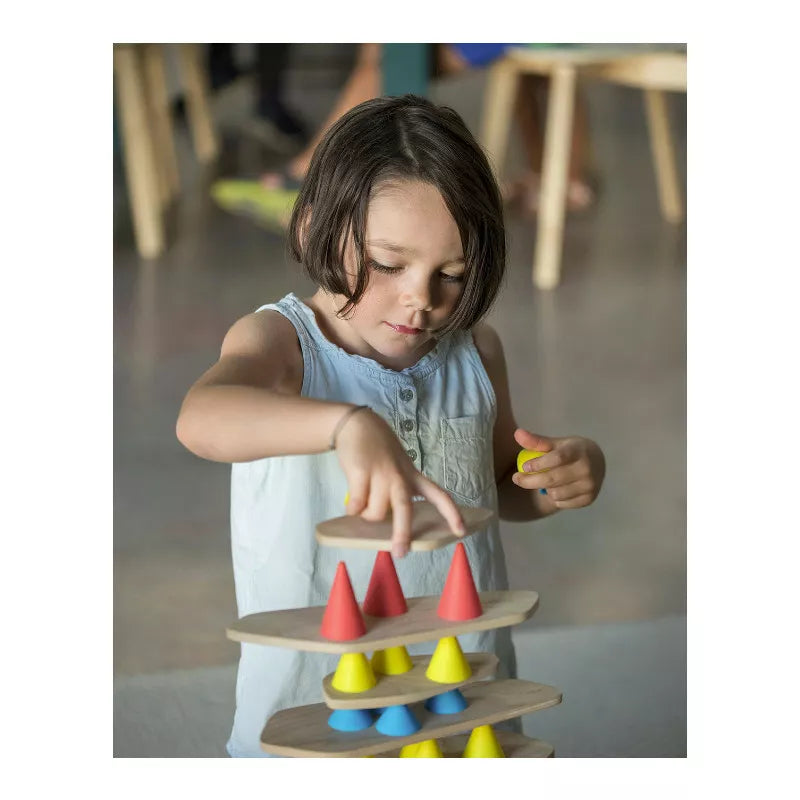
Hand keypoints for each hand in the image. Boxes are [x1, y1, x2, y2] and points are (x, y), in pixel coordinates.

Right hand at [334, 408, 464, 557]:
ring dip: (367, 516)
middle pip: (405, 508)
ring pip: (377, 512)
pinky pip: (356, 505)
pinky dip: (352, 510)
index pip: (439, 495)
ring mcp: (381, 474)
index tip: (461, 531)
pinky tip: (351, 504)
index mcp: (413, 476)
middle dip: (403, 533)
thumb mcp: (398, 467)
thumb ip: (399, 489)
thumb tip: (389, 521)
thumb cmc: (378, 451)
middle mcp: (400, 476)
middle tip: (400, 553)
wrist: (357, 425)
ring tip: (362, 507)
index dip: (451, 514)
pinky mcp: (361, 472)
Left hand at [512, 428, 604, 509]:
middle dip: (530, 481)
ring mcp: (590, 485)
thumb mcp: (556, 443)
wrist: (597, 462)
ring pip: (555, 494)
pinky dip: (554, 498)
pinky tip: (556, 489)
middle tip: (516, 478)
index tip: (523, 467)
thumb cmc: (571, 450)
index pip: (557, 458)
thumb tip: (517, 434)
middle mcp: (586, 469)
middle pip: (552, 479)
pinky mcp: (589, 499)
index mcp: (578, 451)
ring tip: (545, 482)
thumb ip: (537, 441)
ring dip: (544, 489)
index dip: (538, 464)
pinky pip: (562, 504)